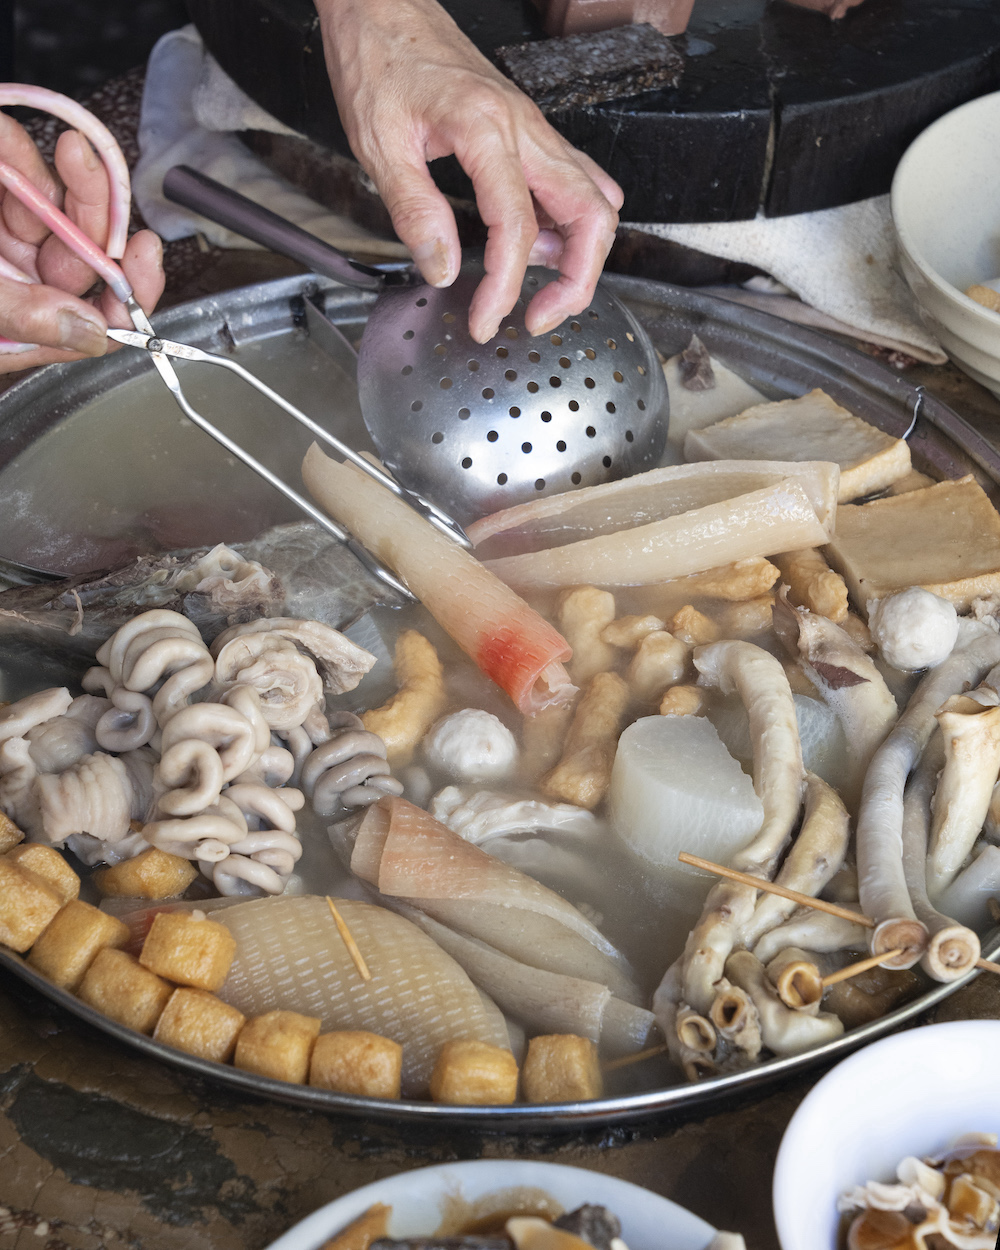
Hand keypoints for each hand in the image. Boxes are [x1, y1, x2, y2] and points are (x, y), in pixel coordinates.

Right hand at [0, 111, 163, 373]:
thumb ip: (27, 318)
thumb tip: (92, 333)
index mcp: (29, 325)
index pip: (102, 317)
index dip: (132, 289)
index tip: (145, 252)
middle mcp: (26, 285)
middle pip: (87, 250)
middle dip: (95, 205)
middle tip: (84, 162)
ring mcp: (8, 242)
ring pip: (58, 205)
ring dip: (61, 172)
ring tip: (40, 144)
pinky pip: (16, 171)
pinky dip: (13, 150)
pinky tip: (4, 140)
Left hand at [315, 0, 622, 343]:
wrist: (383, 6)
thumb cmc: (379, 59)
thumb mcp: (378, 143)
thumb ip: (415, 211)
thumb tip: (442, 267)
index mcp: (486, 130)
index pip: (517, 227)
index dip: (505, 286)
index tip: (486, 319)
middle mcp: (524, 128)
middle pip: (591, 215)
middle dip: (577, 280)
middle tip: (539, 317)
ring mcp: (533, 129)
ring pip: (595, 200)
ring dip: (581, 254)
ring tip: (538, 287)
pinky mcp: (529, 132)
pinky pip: (576, 182)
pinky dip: (570, 224)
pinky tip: (536, 244)